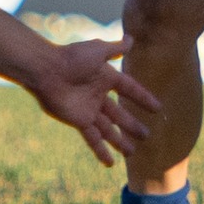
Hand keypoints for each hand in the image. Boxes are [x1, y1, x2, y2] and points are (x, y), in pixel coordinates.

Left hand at [27, 35, 160, 166]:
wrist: (46, 70)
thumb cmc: (71, 57)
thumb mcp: (97, 50)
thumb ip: (114, 48)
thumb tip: (131, 40)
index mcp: (106, 77)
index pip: (129, 89)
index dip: (143, 98)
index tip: (157, 108)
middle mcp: (99, 95)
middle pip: (120, 114)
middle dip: (132, 125)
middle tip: (147, 135)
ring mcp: (89, 110)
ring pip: (109, 129)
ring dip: (120, 141)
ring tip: (132, 153)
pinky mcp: (79, 121)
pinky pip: (93, 138)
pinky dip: (101, 151)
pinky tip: (110, 164)